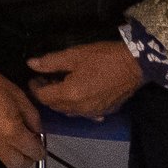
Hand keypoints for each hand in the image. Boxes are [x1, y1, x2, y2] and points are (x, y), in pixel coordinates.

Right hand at [0, 62, 43, 167]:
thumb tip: (36, 131)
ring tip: (13, 136)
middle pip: (19, 164)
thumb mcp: (20, 97)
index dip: (41, 148)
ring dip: (13, 153)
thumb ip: (33, 118)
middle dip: (27, 157)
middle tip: (29, 144)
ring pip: (4, 159)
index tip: (39, 140)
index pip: (34, 152)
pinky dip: (0, 147)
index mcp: (12, 131)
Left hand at [26, 42, 143, 119]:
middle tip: (47, 79)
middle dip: (47, 94)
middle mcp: (80, 108)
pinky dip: (77, 104)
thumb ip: (50, 62)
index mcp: (70, 94)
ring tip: (62, 83)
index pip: (43, 97)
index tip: (35, 77)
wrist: (136, 65)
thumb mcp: (73, 55)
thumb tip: (31, 64)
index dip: (35, 87)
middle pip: (55, 106)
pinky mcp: (105, 112)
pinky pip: (84, 112)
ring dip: (61, 100)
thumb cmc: (103, 57)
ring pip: (69, 110)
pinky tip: (80, 93)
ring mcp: (94, 112)